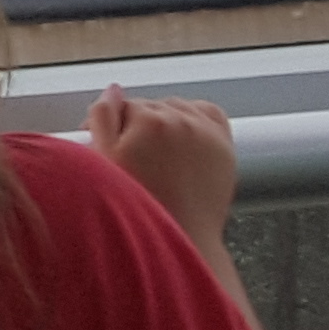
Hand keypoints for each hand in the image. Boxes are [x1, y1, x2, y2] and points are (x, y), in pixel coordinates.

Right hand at [85, 86, 240, 251]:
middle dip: (136, 124)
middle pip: (151, 106)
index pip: (122, 106)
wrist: (182, 239)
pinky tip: (185, 135)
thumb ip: (103, 118)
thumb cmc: (139, 207)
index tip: (104, 144)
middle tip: (128, 154)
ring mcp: (207, 131)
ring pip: (179, 107)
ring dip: (166, 119)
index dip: (108, 125)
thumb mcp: (104, 162)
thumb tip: (112, 90)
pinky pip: (210, 114)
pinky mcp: (225, 145)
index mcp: (148, 119)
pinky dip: (197, 118)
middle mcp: (181, 119)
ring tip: (156, 149)